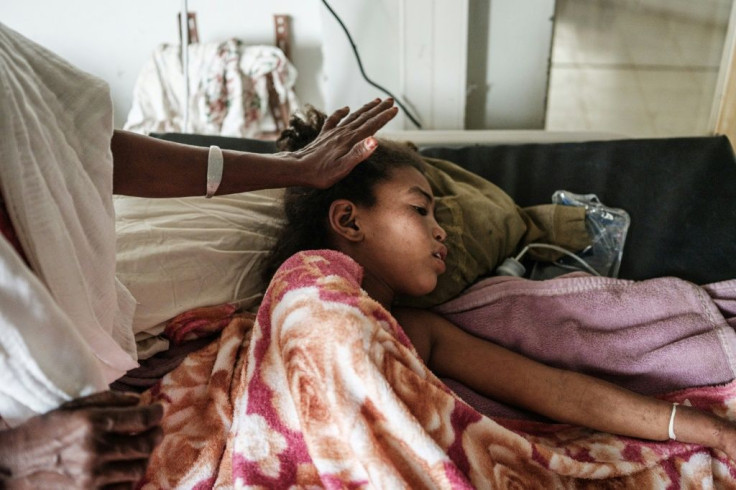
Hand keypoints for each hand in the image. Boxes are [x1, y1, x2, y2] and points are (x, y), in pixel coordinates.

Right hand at [0, 391, 162, 488]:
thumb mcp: (77, 406)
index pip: (142, 419)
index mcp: (93, 423)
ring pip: (139, 467)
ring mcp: (93, 475)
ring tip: (140, 448)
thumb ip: (111, 400)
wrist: (19, 460)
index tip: (158, 410)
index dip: (156, 413)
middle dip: (156, 434)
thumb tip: (140, 400)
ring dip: (144, 456)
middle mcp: (95, 449)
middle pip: (146, 444)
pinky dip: (130, 476)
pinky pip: (125, 487)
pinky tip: (125, 466)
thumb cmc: (49, 427)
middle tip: (156, 430)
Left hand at [290, 98, 397, 187]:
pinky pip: (334, 119)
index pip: (372, 125)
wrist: (298, 168)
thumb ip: (359, 153)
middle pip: (365, 117)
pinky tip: (345, 108)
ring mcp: (334, 133)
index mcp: (351, 140)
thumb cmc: (321, 172)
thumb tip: (375, 140)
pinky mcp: (325, 135)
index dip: (384, 117)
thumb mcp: (344, 167)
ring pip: (353, 116)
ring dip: (366, 108)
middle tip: (390, 100)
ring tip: (376, 101)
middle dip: (379, 109)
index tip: (395, 109)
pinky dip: (341, 112)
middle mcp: (343, 133)